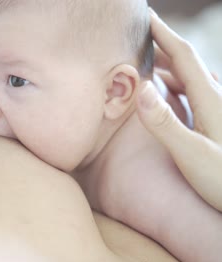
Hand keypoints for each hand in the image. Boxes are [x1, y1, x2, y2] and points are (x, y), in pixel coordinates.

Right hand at [136, 9, 221, 210]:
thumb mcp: (192, 155)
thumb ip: (165, 123)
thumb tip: (142, 89)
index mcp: (211, 99)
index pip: (181, 54)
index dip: (161, 32)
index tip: (143, 16)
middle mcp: (217, 98)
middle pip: (186, 62)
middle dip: (161, 45)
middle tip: (137, 39)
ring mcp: (220, 110)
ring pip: (191, 76)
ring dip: (168, 65)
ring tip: (146, 64)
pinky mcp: (219, 122)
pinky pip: (196, 92)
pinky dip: (177, 84)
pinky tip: (169, 94)